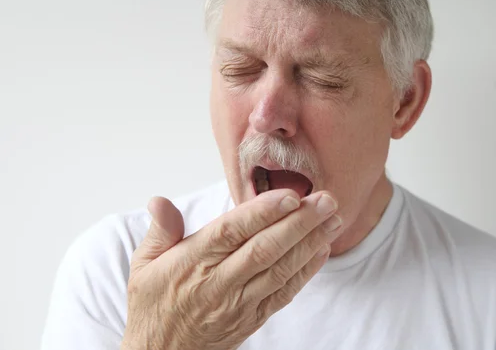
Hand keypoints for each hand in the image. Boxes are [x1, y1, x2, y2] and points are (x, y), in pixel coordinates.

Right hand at [121, 189, 342, 349]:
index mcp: (193, 262)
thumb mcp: (144, 264)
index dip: (262, 213)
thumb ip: (161, 230)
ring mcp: (239, 302)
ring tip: (333, 219)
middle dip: (299, 223)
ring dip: (310, 243)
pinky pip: (284, 293)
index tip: (290, 196)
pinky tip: (322, 250)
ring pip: (280, 270)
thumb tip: (160, 201)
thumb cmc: (155, 304)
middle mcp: (219, 281)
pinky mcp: (253, 317)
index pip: (231, 232)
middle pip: (264, 248)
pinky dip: (306, 272)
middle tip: (326, 200)